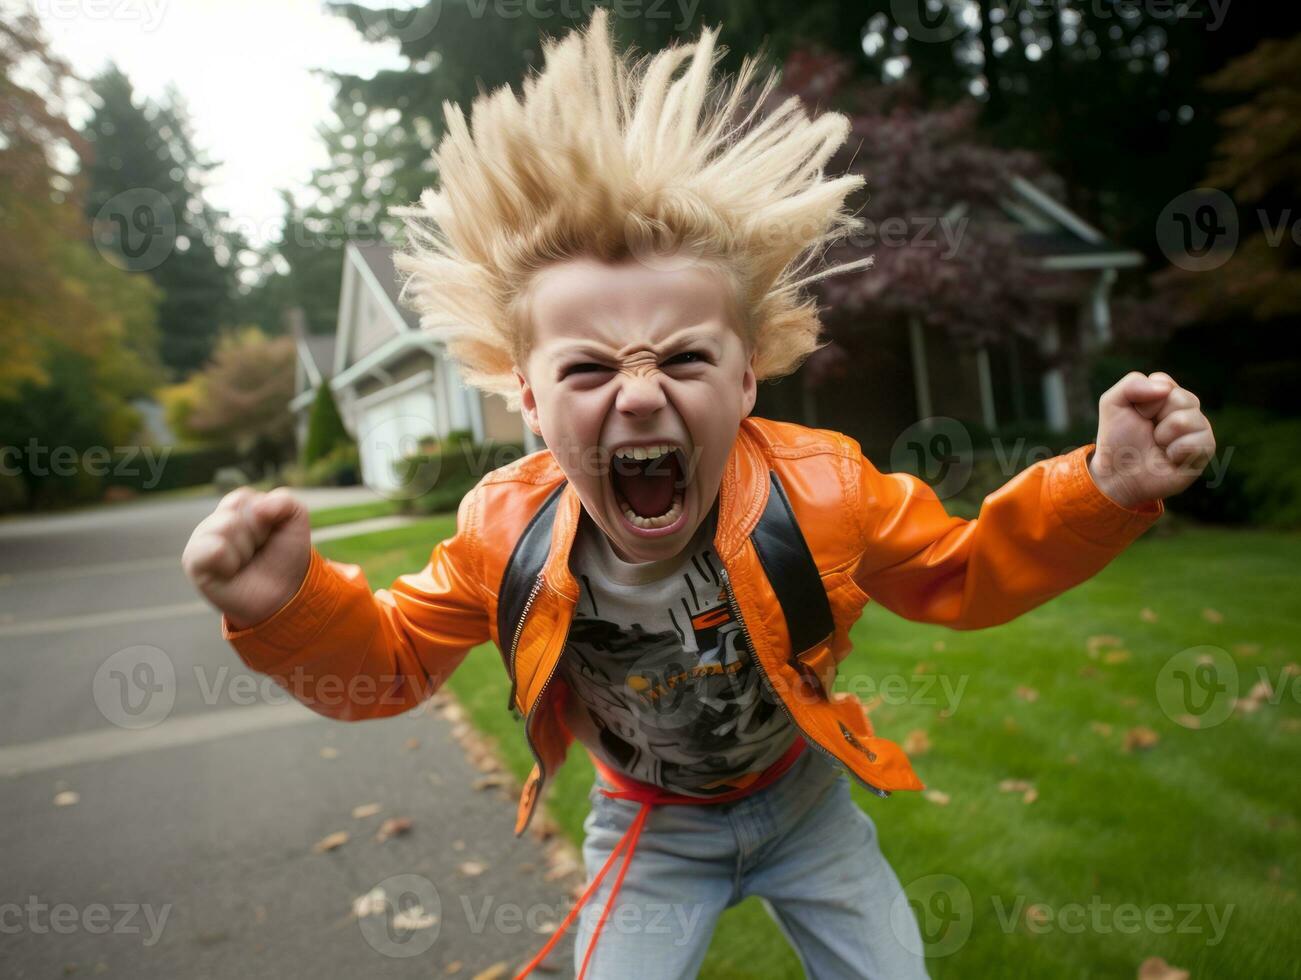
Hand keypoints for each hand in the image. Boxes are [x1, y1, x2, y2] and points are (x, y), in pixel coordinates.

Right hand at [181, 486, 310, 630]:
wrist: (284, 593)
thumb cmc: (285, 556)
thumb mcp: (294, 520)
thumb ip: (284, 500)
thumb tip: (258, 507)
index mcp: (235, 508)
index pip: (244, 498)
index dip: (265, 518)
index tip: (268, 535)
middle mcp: (214, 521)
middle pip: (234, 511)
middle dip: (256, 533)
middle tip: (257, 551)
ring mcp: (201, 541)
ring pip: (225, 526)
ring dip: (245, 548)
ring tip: (245, 561)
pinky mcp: (194, 563)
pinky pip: (211, 549)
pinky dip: (230, 561)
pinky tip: (231, 571)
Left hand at [1088, 371, 1215, 508]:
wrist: (1120, 475)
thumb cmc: (1117, 440)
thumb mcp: (1113, 404)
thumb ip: (1132, 383)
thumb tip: (1166, 388)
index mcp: (1165, 395)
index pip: (1164, 383)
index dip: (1145, 402)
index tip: (1137, 415)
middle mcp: (1185, 409)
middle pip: (1182, 398)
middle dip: (1156, 417)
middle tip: (1149, 433)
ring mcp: (1197, 429)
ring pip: (1189, 419)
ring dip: (1165, 435)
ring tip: (1158, 445)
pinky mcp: (1205, 450)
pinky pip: (1200, 441)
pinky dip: (1178, 451)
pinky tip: (1171, 458)